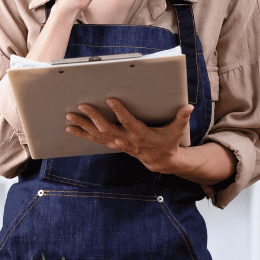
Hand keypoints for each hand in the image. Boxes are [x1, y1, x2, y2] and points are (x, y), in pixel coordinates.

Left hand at [65, 98, 192, 174]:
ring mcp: (117, 143)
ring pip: (97, 134)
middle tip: (82, 105)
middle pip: (107, 128)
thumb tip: (189, 107)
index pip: (128, 122)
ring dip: (82, 125)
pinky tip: (70, 128)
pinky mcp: (112, 144)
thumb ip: (181, 118)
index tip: (110, 99)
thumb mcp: (176, 131)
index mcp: (140, 134)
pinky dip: (82, 133)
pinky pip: (94, 139)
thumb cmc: (167, 142)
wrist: (159, 160)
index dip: (119, 111)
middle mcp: (126, 140)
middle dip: (94, 117)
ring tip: (69, 116)